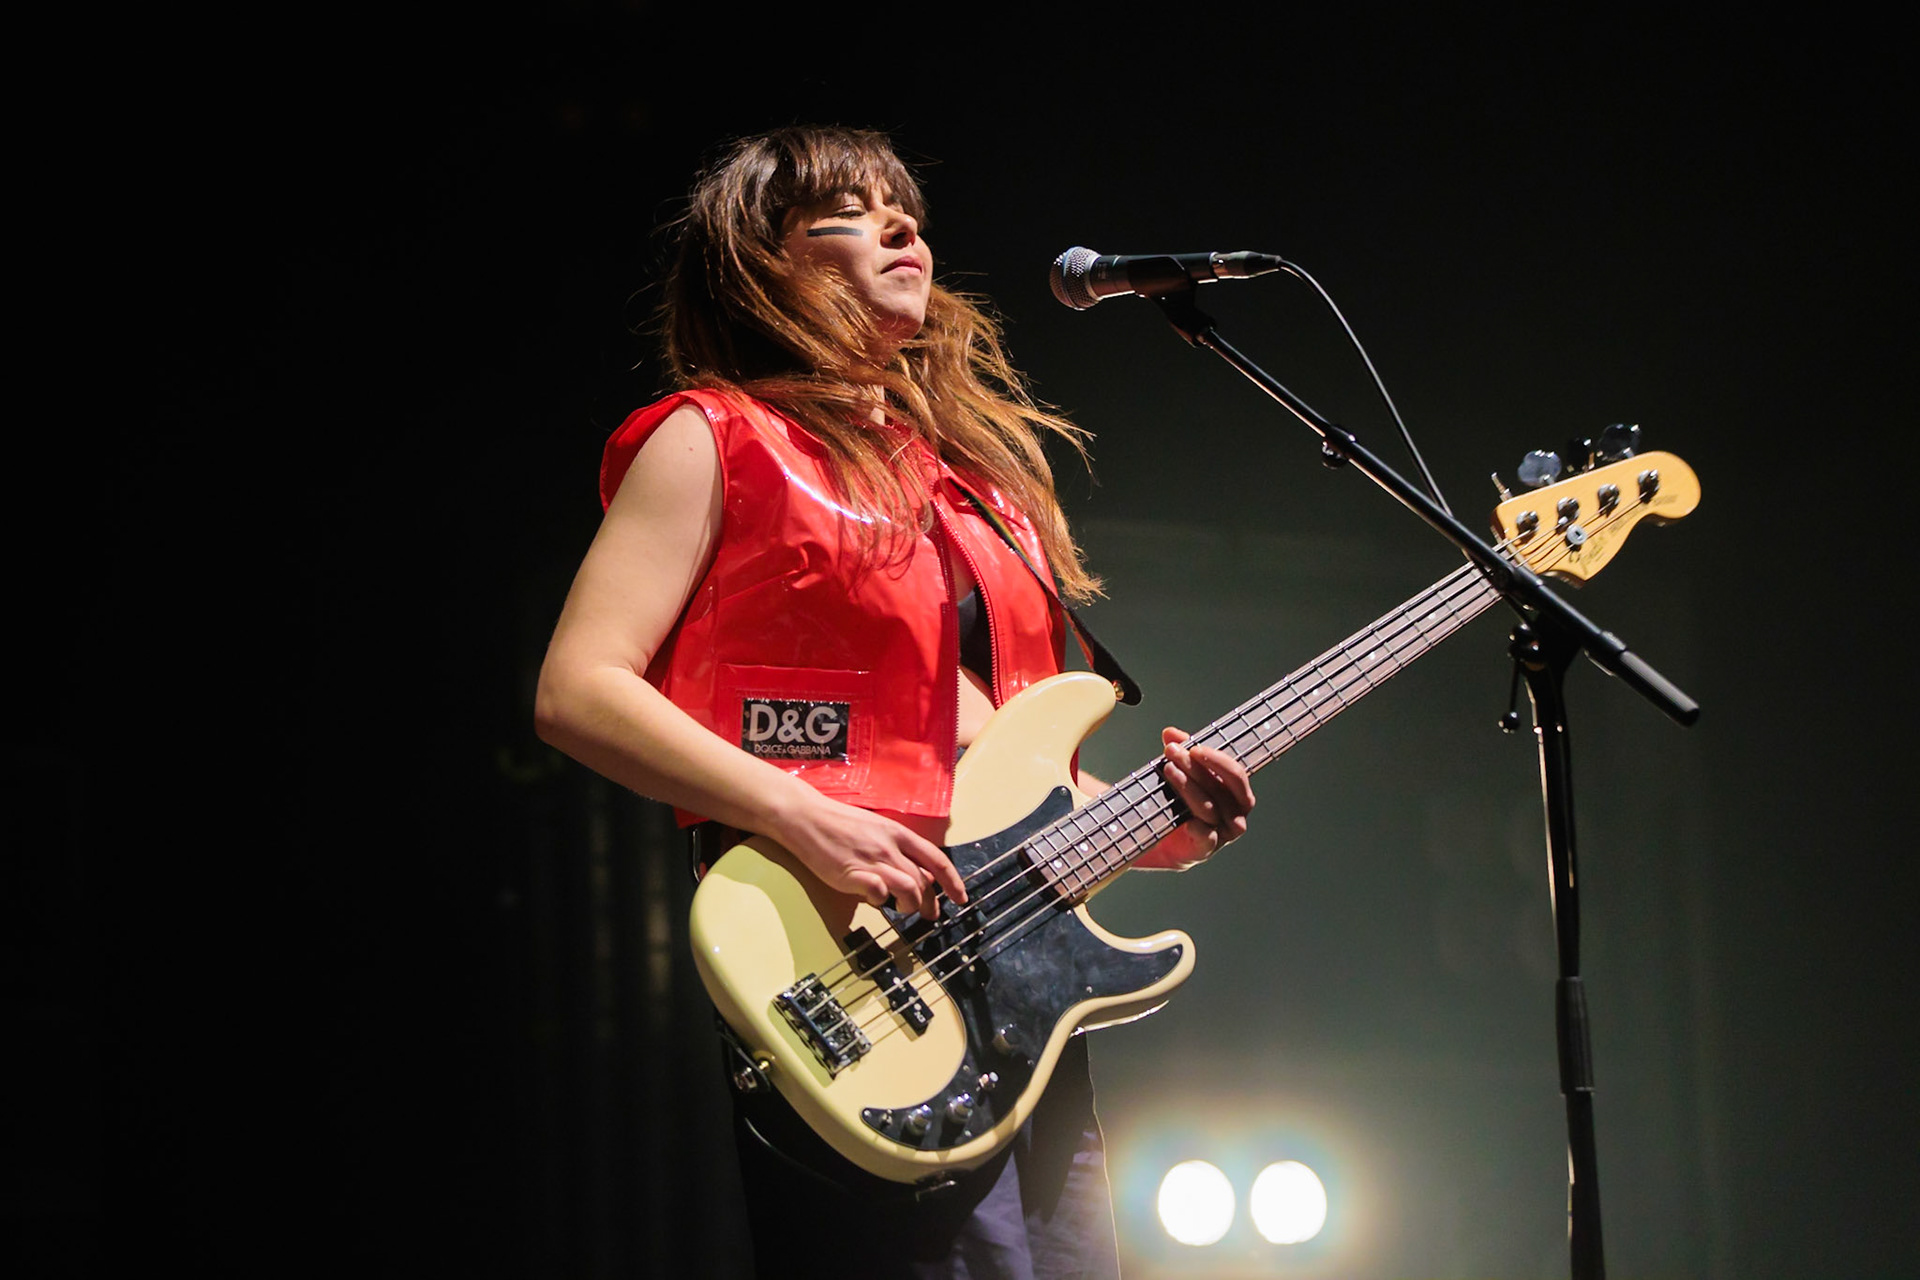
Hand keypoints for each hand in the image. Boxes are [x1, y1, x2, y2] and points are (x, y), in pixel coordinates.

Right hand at [768, 791, 966, 919]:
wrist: (807, 817)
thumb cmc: (840, 824)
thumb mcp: (877, 830)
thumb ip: (898, 850)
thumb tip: (920, 875)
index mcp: (898, 833)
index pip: (936, 859)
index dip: (953, 881)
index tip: (961, 898)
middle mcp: (889, 846)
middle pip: (923, 881)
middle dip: (930, 903)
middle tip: (928, 915)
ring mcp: (871, 860)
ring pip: (908, 889)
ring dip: (910, 905)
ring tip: (902, 909)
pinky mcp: (852, 873)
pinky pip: (879, 894)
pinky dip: (880, 902)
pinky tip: (872, 899)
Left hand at [1137, 727, 1254, 870]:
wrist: (1158, 840)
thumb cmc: (1176, 803)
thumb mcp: (1178, 772)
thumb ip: (1179, 751)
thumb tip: (1171, 732)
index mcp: (1236, 794)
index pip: (1236, 774)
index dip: (1218, 759)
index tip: (1194, 747)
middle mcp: (1235, 814)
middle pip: (1224, 789)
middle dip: (1198, 768)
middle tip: (1173, 752)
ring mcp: (1221, 834)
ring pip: (1211, 808)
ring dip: (1189, 788)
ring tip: (1168, 770)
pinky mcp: (1204, 850)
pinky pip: (1207, 838)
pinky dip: (1199, 829)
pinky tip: (1187, 822)